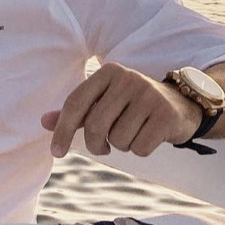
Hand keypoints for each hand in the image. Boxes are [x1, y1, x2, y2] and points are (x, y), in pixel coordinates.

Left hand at [40, 62, 201, 157]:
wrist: (181, 105)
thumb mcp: (104, 101)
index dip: (62, 130)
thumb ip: (76, 111)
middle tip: (103, 147)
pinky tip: (148, 136)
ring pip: (117, 140)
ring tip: (133, 132)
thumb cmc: (133, 105)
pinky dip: (140, 149)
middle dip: (95, 145)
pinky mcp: (166, 115)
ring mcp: (149, 95)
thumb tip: (43, 121)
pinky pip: (139, 148)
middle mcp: (128, 79)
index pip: (75, 103)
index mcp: (108, 72)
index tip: (56, 152)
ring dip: (121, 145)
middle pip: (94, 126)